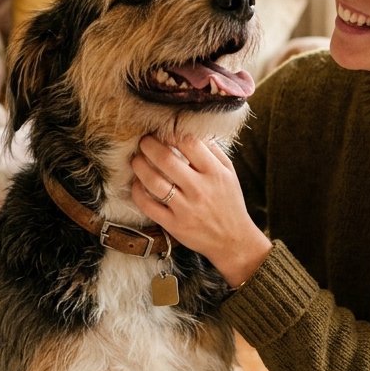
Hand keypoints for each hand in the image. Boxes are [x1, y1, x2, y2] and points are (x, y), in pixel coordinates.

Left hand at [130, 135, 271, 287]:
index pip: (189, 143)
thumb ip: (213, 151)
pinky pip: (148, 205)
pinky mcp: (174, 224)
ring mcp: (185, 208)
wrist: (233, 241)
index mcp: (214, 172)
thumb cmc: (229, 202)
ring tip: (136, 159)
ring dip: (139, 166)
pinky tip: (137, 183)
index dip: (171, 132)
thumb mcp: (229, 173)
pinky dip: (137, 191)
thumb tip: (192, 130)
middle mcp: (199, 189)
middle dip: (149, 145)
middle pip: (166, 159)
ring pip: (153, 181)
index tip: (163, 129)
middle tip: (143, 140)